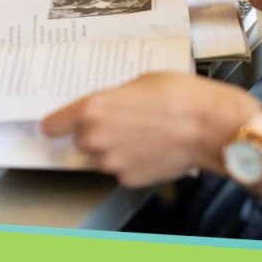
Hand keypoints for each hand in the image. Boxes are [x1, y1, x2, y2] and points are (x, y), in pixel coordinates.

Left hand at [42, 73, 260, 187]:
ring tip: (143, 135)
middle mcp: (96, 139)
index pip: (52, 125)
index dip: (58, 124)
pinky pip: (121, 170)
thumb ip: (113, 99)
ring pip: (101, 157)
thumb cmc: (180, 97)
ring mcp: (112, 163)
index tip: (60, 126)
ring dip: (114, 149)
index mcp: (93, 109)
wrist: (209, 126)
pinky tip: (152, 148)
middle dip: (96, 134)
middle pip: (80, 141)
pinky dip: (132, 162)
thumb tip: (107, 108)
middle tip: (122, 123)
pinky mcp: (129, 179)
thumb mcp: (139, 82)